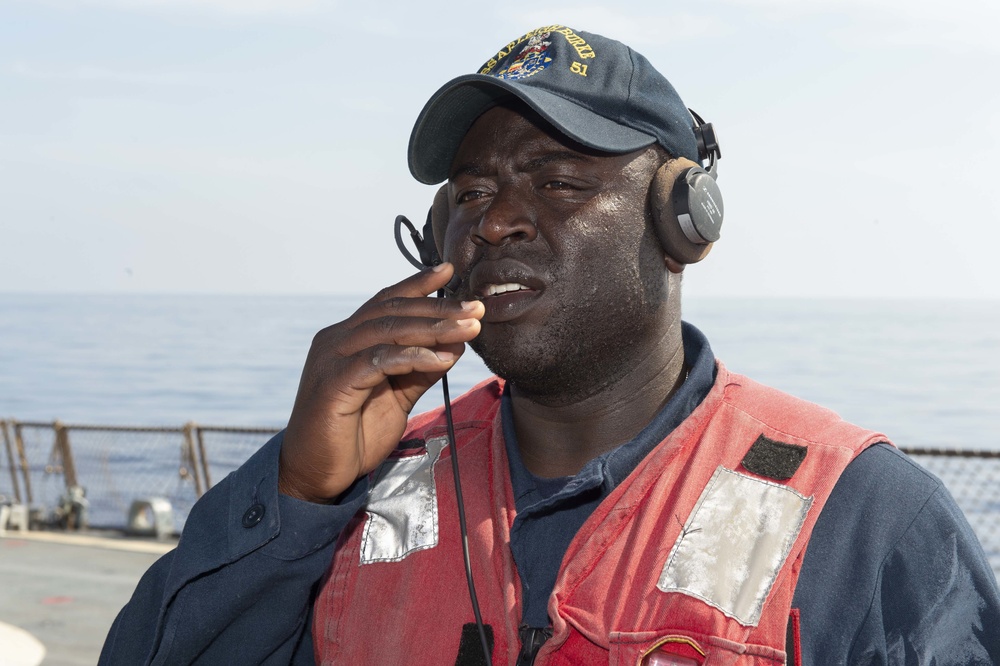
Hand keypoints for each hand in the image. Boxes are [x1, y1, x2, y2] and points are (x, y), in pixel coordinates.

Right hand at [279, 263, 483, 502]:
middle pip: (392, 311)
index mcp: (348, 338)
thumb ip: (421, 370)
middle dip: (438, 307)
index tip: (449, 272)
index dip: (417, 285)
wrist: (316, 475)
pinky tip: (442, 359)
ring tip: (469, 328)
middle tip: (476, 307)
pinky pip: (378, 361)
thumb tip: (456, 344)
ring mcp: (331, 359)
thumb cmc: (354, 435)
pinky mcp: (333, 383)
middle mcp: (336, 340)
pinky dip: (413, 356)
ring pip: (387, 330)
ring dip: (433, 327)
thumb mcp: (398, 396)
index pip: (386, 302)